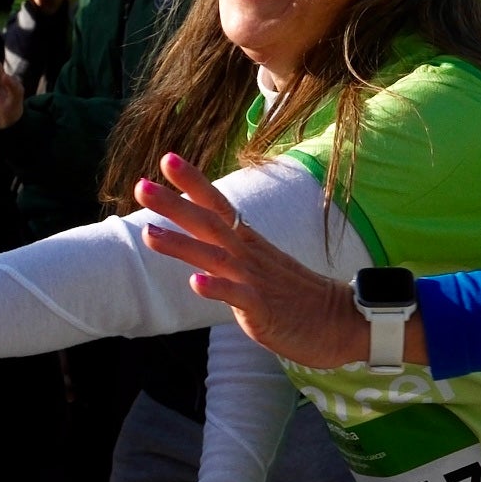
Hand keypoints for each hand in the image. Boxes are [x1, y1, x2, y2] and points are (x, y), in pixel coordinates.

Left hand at [133, 154, 377, 366]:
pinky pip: (238, 296)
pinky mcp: (264, 309)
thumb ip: (230, 251)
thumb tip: (198, 242)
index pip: (218, 205)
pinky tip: (194, 283)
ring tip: (149, 233)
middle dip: (175, 205)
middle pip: (210, 224)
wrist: (339, 322)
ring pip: (216, 257)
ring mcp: (257, 280)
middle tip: (141, 186)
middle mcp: (249, 255)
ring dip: (182, 245)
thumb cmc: (295, 296)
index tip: (167, 159)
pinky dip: (216, 288)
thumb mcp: (260, 265)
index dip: (193, 183)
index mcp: (248, 243)